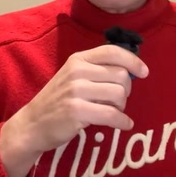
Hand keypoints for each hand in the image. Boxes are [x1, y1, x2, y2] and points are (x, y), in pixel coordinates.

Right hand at [0, 44, 148, 176]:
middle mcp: (77, 72)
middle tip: (118, 100)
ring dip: (122, 106)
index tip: (144, 72)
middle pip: (121, 75)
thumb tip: (131, 70)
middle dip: (126, 90)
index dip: (133, 60)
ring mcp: (75, 91)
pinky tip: (124, 124)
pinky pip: (112, 115)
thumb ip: (97, 70)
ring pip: (119, 94)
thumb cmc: (58, 100)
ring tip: (114, 112)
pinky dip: (122, 122)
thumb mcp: (73, 76)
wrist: (32, 124)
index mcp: (78, 60)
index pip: (112, 52)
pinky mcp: (76, 112)